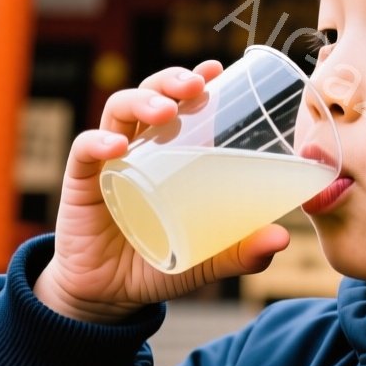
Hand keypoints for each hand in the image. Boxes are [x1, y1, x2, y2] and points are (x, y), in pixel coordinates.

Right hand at [34, 60, 291, 322]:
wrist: (110, 297)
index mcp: (170, 153)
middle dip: (172, 80)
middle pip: (151, 94)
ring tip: (163, 111)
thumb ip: (241, 250)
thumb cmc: (159, 263)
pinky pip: (85, 150)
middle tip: (196, 85)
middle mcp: (140, 146)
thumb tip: (282, 237)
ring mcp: (109, 160)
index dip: (195, 79)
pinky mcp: (82, 181)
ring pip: (119, 109)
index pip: (181, 104)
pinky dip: (98, 141)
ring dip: (142, 101)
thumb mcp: (206, 257)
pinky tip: (117, 145)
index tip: (216, 68)